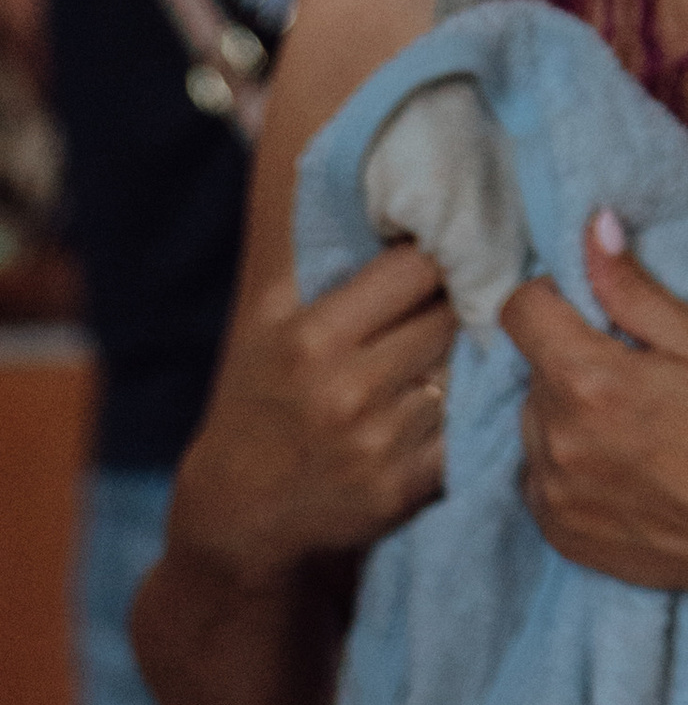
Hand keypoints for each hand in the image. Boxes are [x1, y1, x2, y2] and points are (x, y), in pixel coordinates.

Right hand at [170, 244, 454, 588]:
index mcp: (312, 339)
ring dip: (466, 362)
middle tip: (460, 303)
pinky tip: (445, 407)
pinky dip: (464, 417)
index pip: (418, 266)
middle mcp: (347, 391)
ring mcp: (378, 446)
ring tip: (445, 358)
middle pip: (451, 316)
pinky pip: (464, 434)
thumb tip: (391, 192)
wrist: (238, 511)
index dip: (434, 258)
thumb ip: (326, 261)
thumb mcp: (270, 321)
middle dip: (458, 305)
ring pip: (465, 372)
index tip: (439, 260)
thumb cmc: (259, 400)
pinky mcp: (401, 491)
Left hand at [498, 211, 687, 588]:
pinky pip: (539, 479)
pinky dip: (567, 468)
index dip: (551, 301)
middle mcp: (554, 438)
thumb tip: (593, 230)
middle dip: (572, 364)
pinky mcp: (556, 531)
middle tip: (633, 380)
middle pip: (534, 373)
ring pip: (535, 426)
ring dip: (568, 418)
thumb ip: (635, 293)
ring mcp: (551, 492)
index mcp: (587, 381)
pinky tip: (623, 471)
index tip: (584, 310)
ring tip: (633, 432)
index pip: (520, 312)